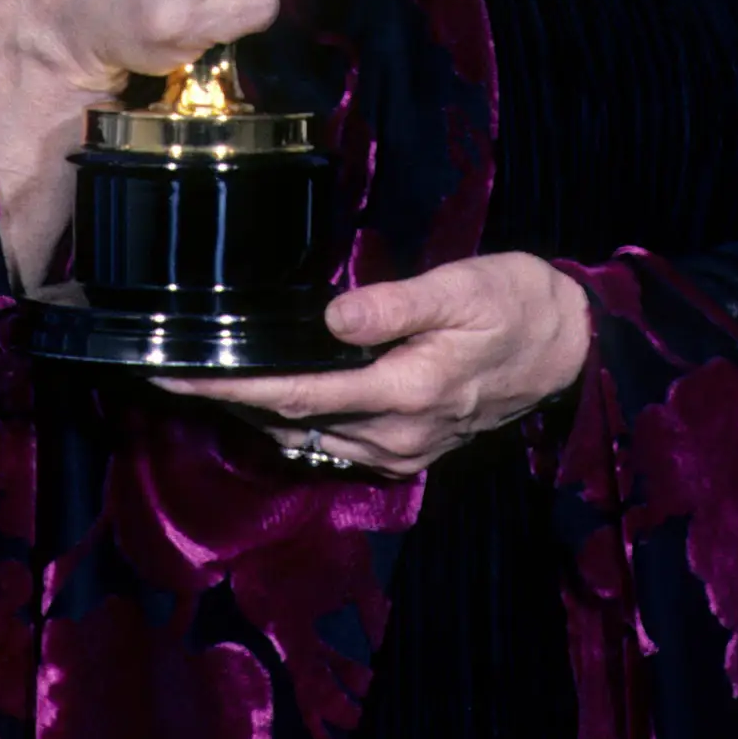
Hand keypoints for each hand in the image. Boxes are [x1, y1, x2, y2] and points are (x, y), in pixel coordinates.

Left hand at [153, 252, 594, 478]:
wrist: (570, 347)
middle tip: (167, 372)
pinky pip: (335, 444)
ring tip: (200, 383)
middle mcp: (397, 434)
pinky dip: (293, 422)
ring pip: (309, 437)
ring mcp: (403, 450)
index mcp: (406, 393)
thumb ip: (395, 305)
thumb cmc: (517, 304)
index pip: (298, 395)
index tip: (178, 375)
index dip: (232, 388)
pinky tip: (265, 398)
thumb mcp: (461, 287)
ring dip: (255, 414)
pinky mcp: (409, 451)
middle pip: (292, 421)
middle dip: (227, 401)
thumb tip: (333, 318)